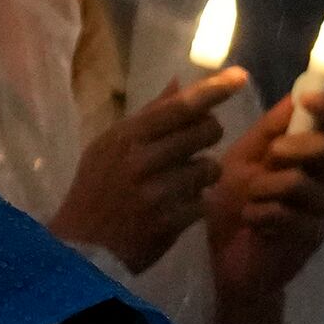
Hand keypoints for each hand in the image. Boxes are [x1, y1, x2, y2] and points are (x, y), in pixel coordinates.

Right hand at [48, 70, 240, 271]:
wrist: (82, 247)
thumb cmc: (95, 190)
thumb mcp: (108, 147)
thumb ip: (148, 117)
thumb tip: (178, 84)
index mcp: (127, 137)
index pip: (180, 107)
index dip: (214, 90)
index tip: (240, 77)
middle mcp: (144, 160)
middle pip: (206, 131)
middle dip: (209, 134)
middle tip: (195, 144)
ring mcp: (159, 192)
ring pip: (211, 167)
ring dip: (204, 174)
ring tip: (182, 182)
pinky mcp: (171, 221)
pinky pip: (205, 201)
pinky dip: (196, 203)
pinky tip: (177, 208)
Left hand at [203, 85, 323, 323]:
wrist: (229, 261)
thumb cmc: (234, 207)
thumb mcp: (241, 161)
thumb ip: (263, 131)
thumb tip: (279, 89)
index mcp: (307, 155)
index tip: (307, 100)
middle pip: (323, 148)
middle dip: (289, 148)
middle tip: (268, 158)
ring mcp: (322, 209)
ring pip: (299, 182)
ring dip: (262, 189)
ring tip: (249, 203)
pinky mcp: (311, 237)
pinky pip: (285, 214)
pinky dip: (258, 215)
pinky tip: (254, 225)